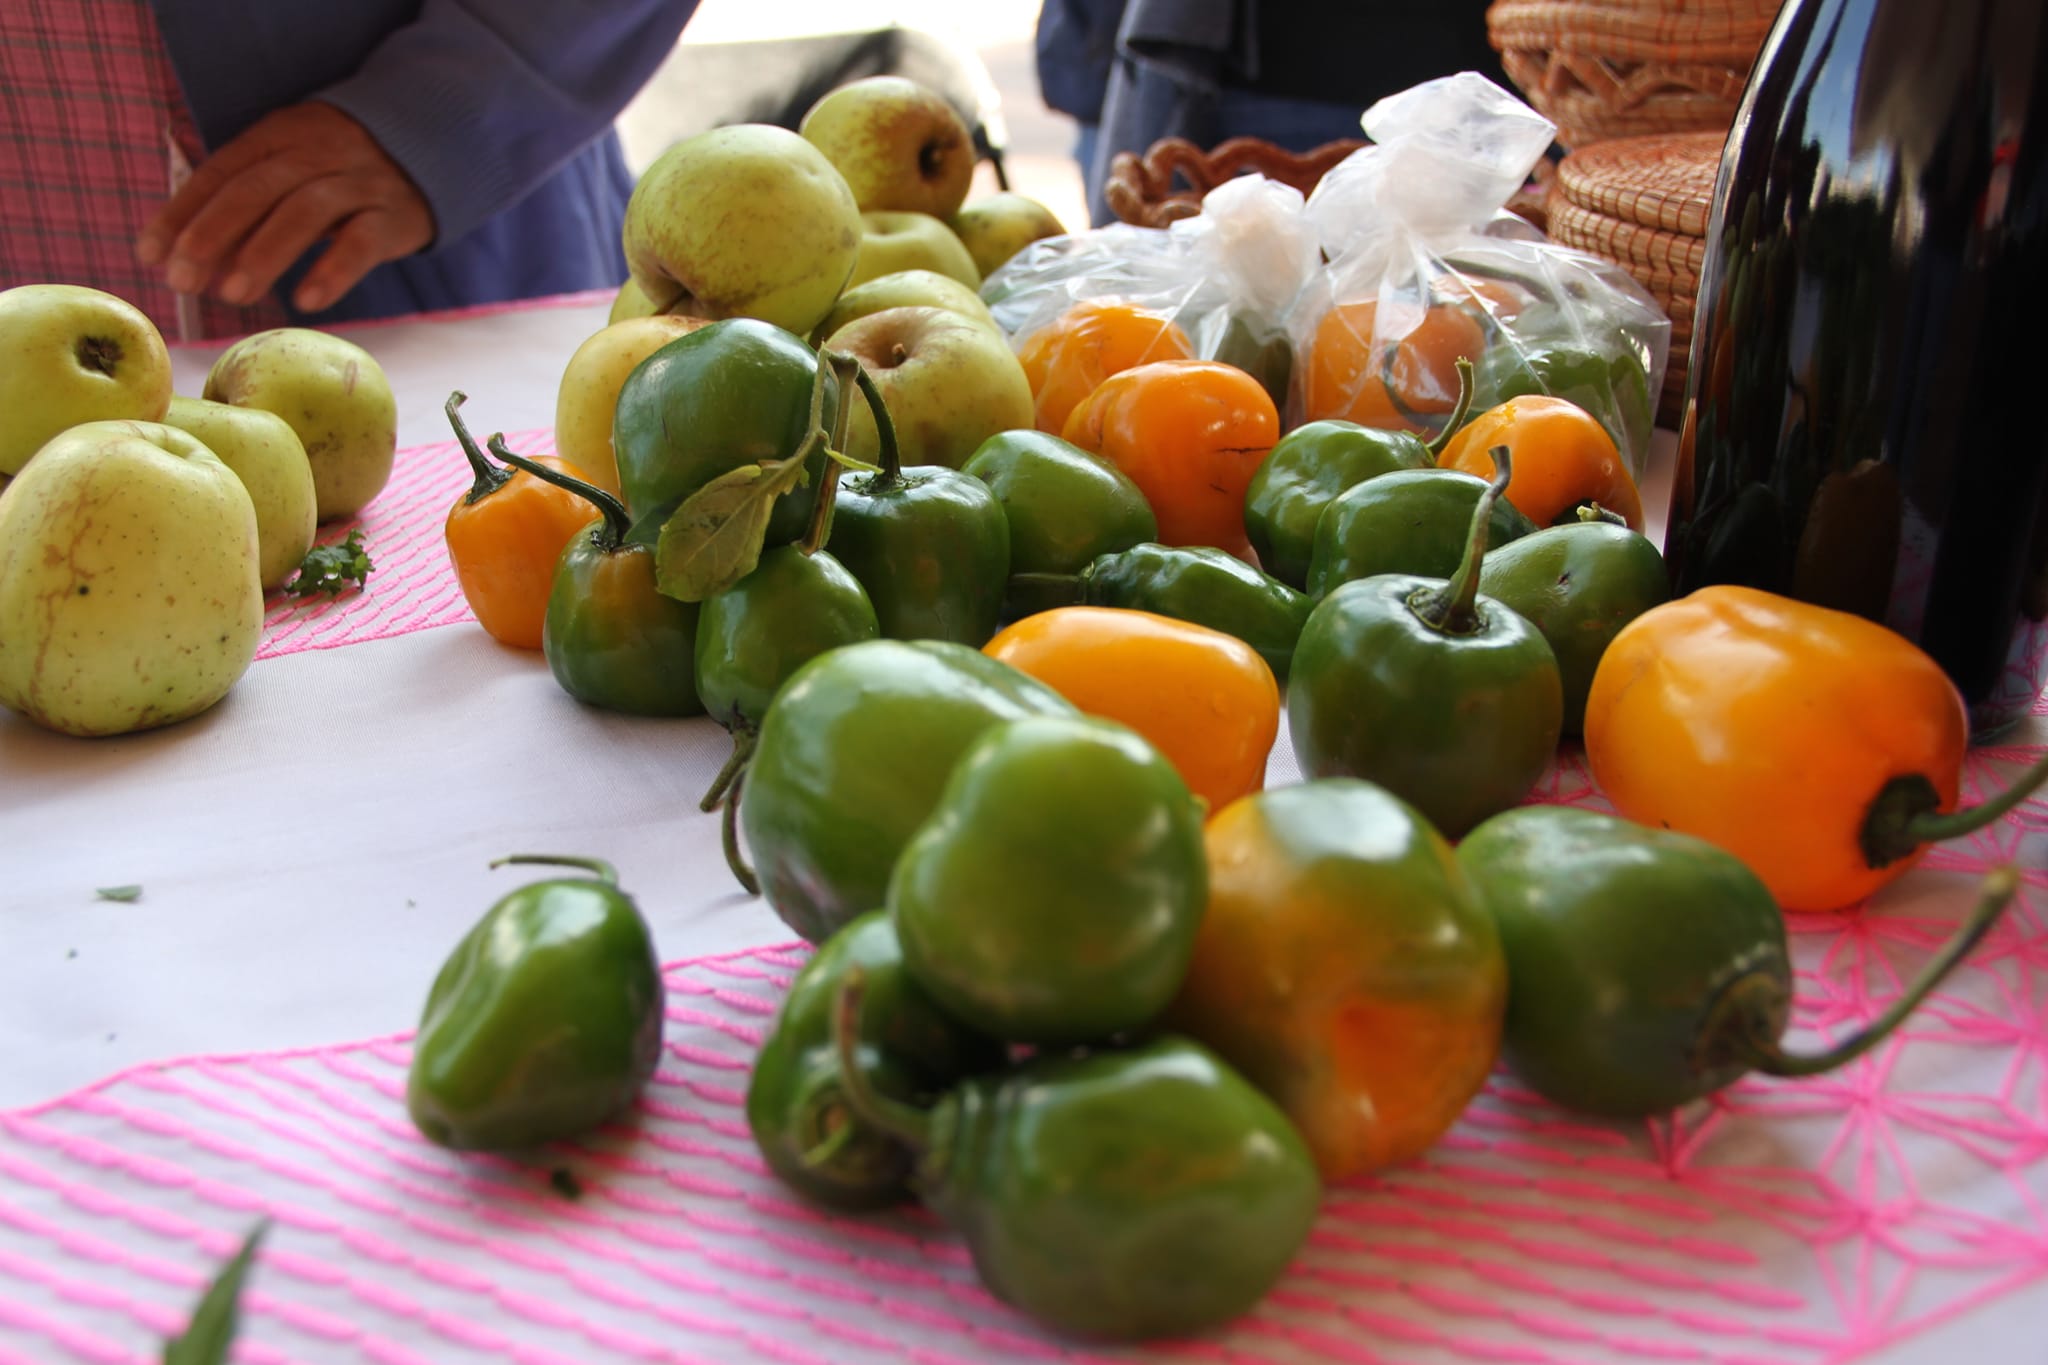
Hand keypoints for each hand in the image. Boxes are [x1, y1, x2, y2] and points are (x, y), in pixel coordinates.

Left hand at [137, 102, 434, 314]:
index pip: (220, 172)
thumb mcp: (290, 170)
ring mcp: (357, 182)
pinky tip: (306, 299)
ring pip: (304, 212)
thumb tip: (190, 261)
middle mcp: (316, 151)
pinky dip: (332, 269)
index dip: (183, 213)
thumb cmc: (339, 173)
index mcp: (279, 134)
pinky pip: (361, 242)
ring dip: (264, 254)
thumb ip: (245, 208)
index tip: (151, 255)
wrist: (428, 151)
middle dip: (213, 235)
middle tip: (182, 281)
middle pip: (256, 190)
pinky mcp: (393, 216)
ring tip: (233, 295)